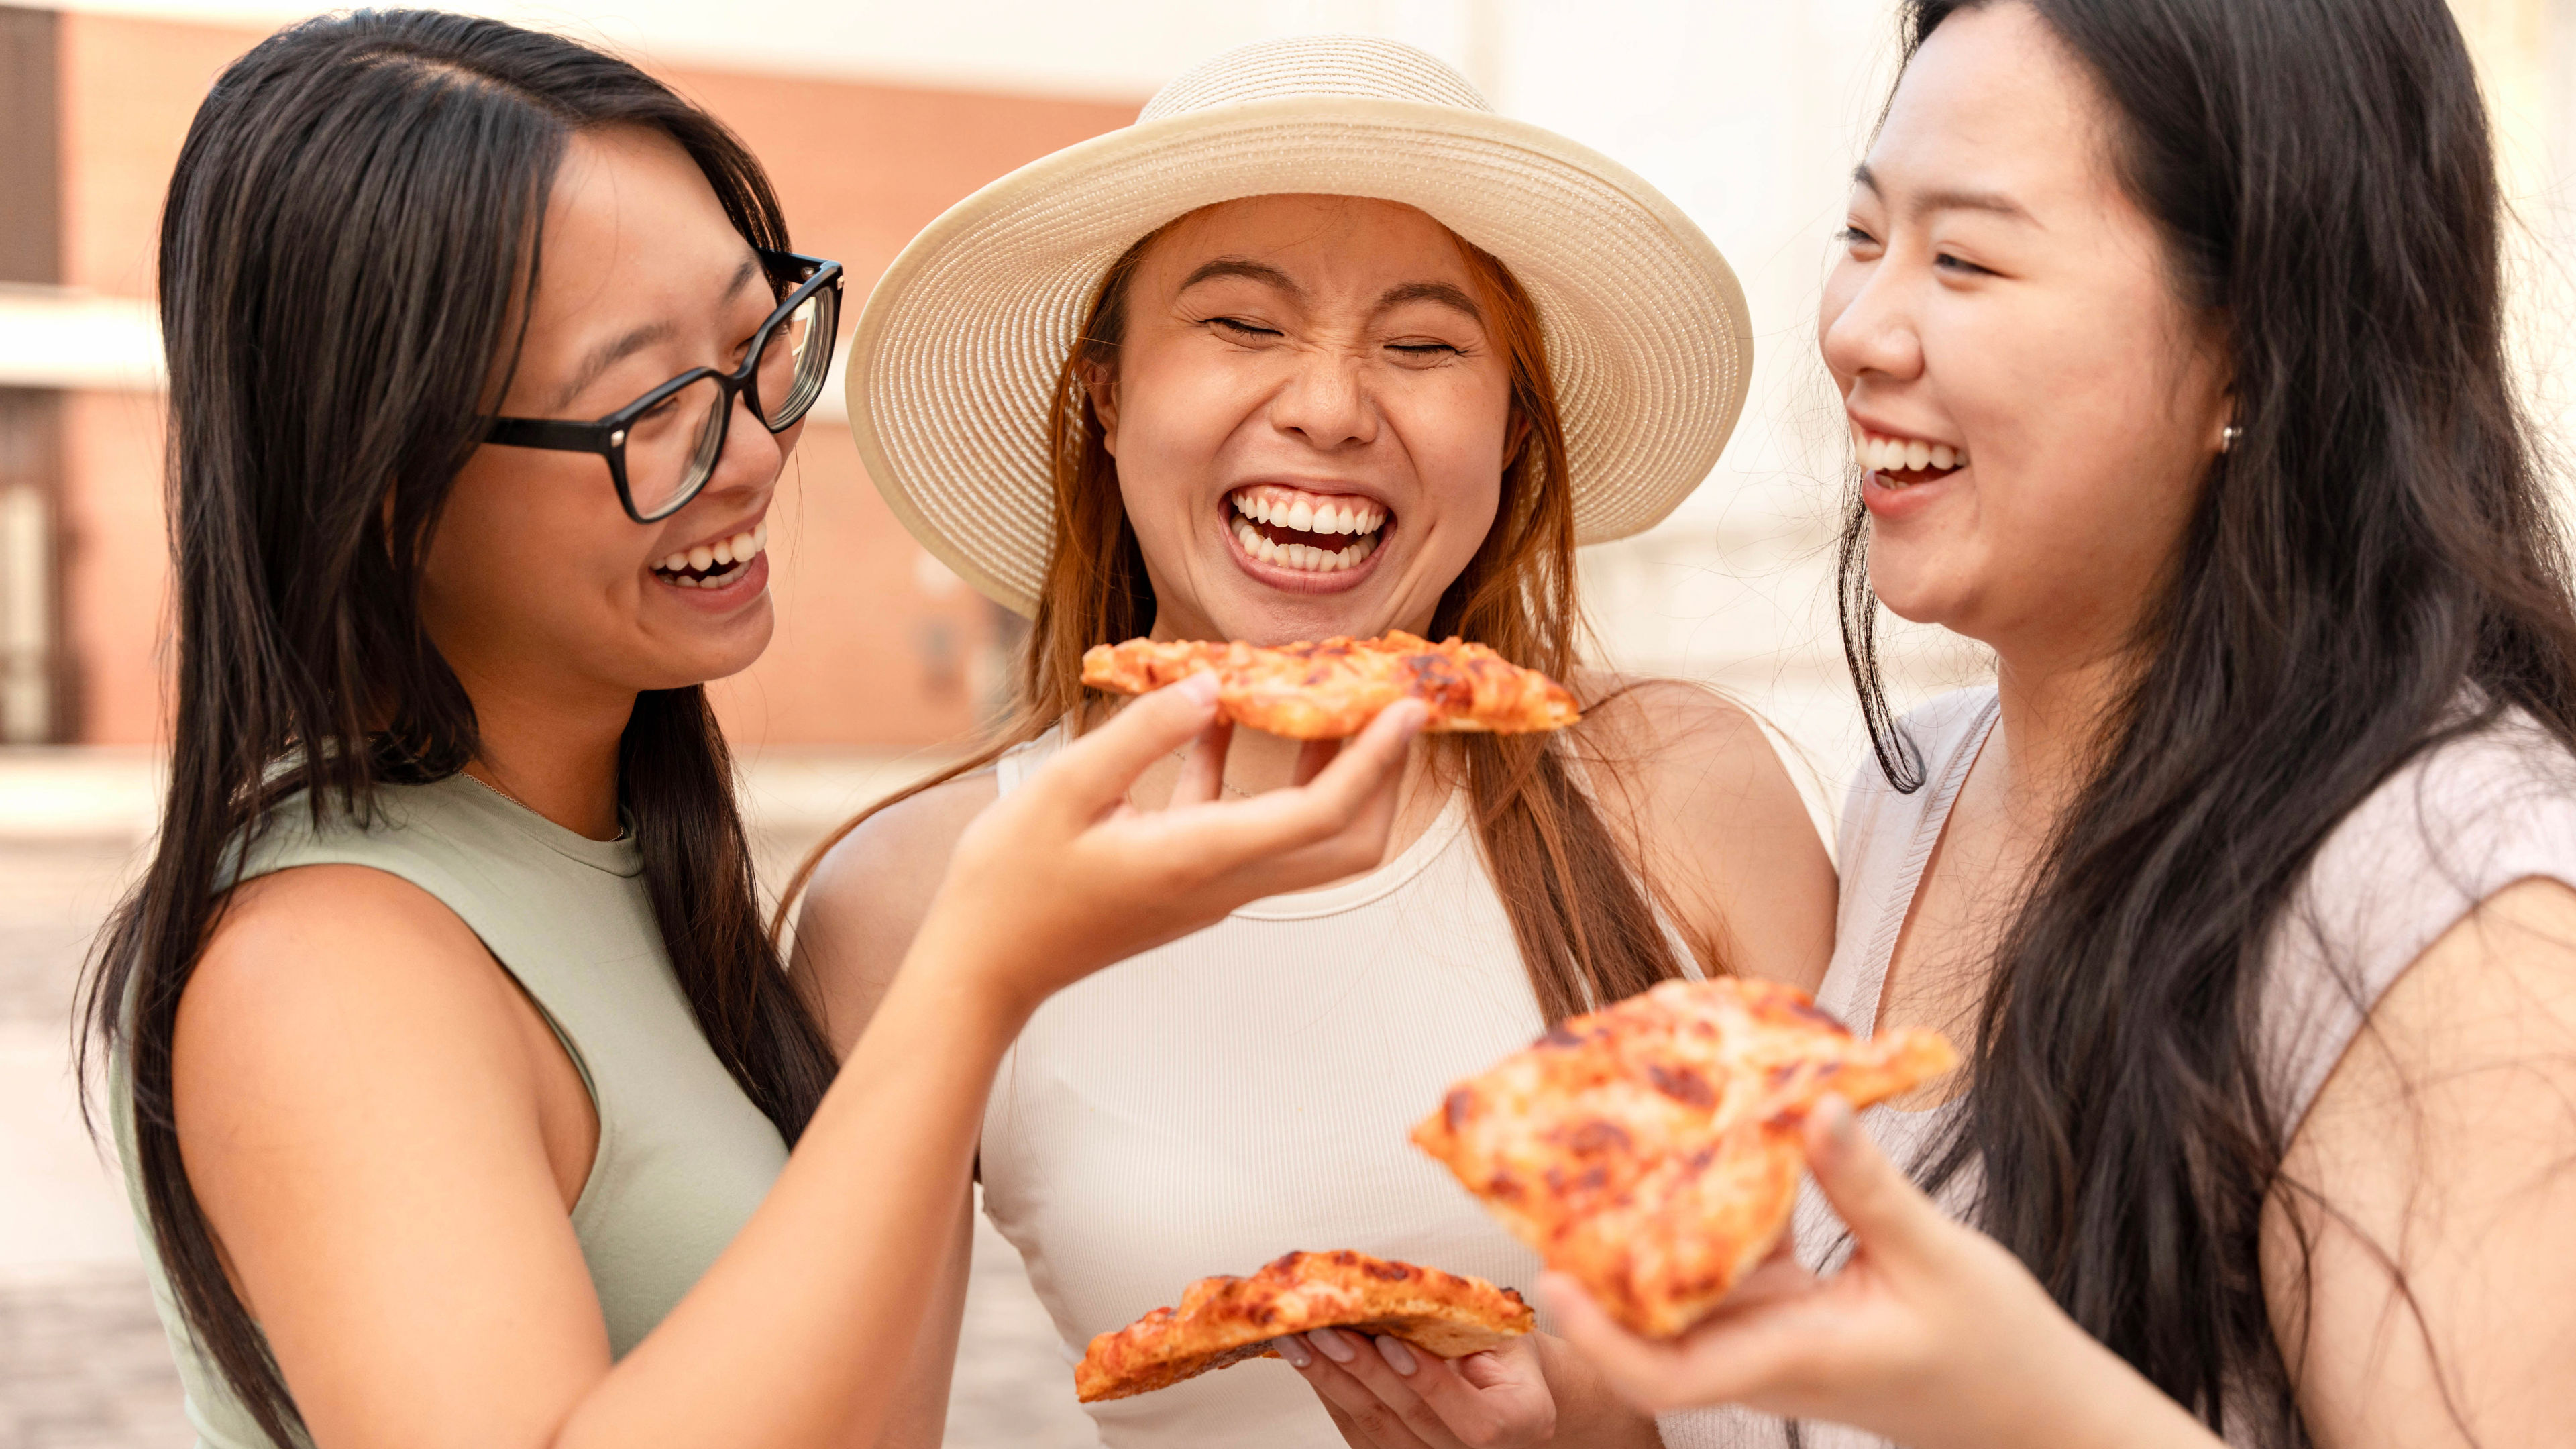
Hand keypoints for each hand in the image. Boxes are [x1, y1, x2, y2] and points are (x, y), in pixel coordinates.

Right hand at [912, 674, 1423, 1015]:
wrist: (984, 967)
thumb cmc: (1011, 884)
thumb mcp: (1064, 789)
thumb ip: (1143, 736)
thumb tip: (1211, 686)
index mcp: (1200, 858)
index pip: (1321, 814)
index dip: (1375, 760)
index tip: (1407, 708)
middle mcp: (1224, 881)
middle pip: (1346, 844)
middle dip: (1383, 778)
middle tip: (1387, 706)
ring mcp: (1212, 886)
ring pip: (1307, 837)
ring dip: (1331, 774)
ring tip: (1326, 698)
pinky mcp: (1190, 879)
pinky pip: (1248, 826)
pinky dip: (1255, 774)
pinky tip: (1222, 715)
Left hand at [1276, 1329, 1555, 1448]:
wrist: (1510, 1385)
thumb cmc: (1507, 1350)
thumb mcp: (1503, 1329)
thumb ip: (1467, 1326)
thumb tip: (1409, 1295)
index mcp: (1520, 1421)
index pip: (1472, 1418)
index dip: (1427, 1379)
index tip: (1389, 1341)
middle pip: (1411, 1419)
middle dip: (1361, 1370)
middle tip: (1324, 1329)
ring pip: (1375, 1429)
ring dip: (1331, 1380)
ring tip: (1300, 1341)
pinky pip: (1359, 1432)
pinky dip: (1331, 1393)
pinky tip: (1309, 1361)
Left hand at [1546, 1098, 2222, 1448]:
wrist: (2039, 1408)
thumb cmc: (1998, 1351)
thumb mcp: (1937, 1257)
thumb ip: (1865, 1185)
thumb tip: (1810, 1104)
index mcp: (1792, 1357)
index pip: (1665, 1371)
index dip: (1597, 1334)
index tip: (1552, 1279)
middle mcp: (1766, 1353)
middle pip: (1654, 1322)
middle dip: (1600, 1259)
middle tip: (1559, 1177)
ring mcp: (1774, 1335)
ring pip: (1687, 1287)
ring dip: (1651, 1229)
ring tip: (1613, 1146)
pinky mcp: (1790, 1311)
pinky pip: (1730, 1266)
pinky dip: (1710, 1216)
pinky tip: (1705, 1149)